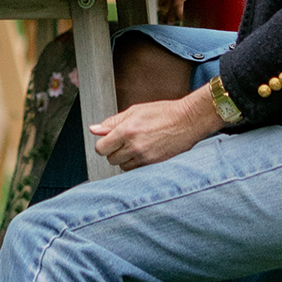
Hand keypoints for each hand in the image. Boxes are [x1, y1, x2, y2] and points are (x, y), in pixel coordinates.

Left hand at [89, 88, 220, 172]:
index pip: (101, 148)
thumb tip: (94, 130)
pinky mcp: (154, 165)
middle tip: (124, 141)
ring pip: (122, 167)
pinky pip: (136, 170)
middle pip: (110, 159)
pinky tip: (144, 152)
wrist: (187, 121)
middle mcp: (134, 147)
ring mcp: (145, 158)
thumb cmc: (163, 113)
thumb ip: (112, 122)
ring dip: (125, 158)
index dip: (103, 144)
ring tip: (136, 146)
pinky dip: (136, 163)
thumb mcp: (135, 111)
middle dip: (114, 151)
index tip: (108, 140)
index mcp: (127, 131)